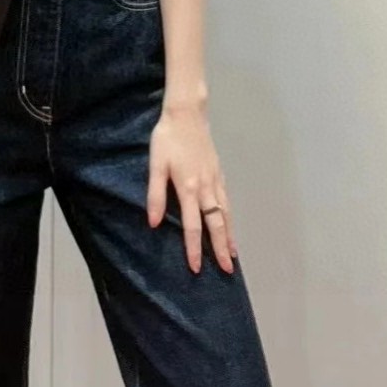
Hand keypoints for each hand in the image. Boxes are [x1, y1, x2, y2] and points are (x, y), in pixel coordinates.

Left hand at [147, 101, 236, 274]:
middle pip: (215, 225)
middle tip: (228, 271)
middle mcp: (206, 188)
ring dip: (229, 236)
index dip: (194, 248)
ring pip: (225, 214)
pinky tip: (229, 224)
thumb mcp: (156, 165)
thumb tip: (154, 223)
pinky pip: (227, 202)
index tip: (197, 268)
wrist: (187, 115)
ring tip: (233, 255)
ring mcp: (215, 181)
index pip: (192, 226)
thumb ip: (155, 195)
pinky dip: (230, 218)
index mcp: (189, 188)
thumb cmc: (167, 139)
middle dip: (220, 249)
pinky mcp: (219, 173)